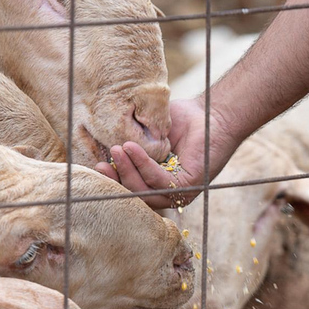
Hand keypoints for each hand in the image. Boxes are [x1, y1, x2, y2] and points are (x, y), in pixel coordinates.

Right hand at [95, 97, 237, 209]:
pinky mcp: (189, 186)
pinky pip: (160, 180)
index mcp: (157, 183)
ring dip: (127, 170)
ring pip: (144, 190)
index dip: (112, 181)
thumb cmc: (182, 121)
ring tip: (117, 150)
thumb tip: (102, 145)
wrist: (212, 114)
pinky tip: (131, 149)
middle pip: (134, 194)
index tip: (96, 165)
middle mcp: (168, 192)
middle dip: (115, 179)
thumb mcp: (150, 133)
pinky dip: (143, 165)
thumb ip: (131, 142)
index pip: (130, 189)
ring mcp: (179, 192)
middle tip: (99, 164)